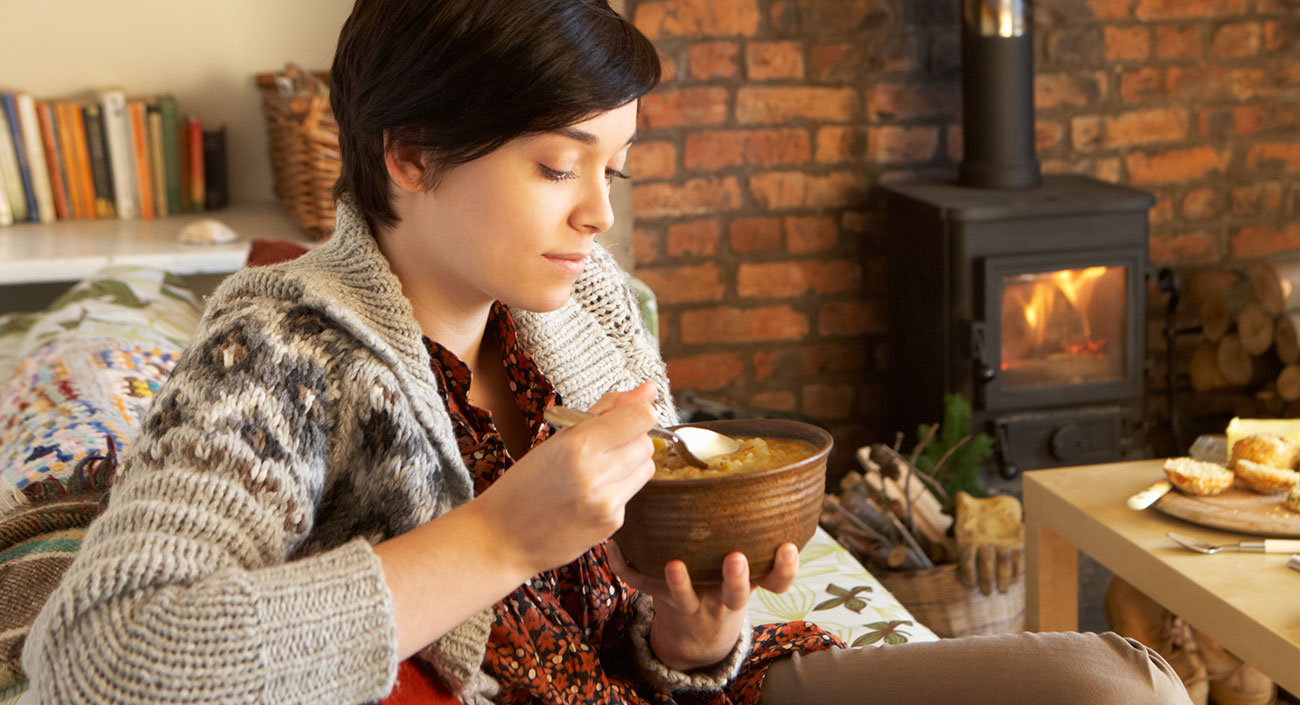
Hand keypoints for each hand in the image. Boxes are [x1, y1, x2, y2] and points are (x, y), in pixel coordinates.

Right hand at [475, 382, 657, 576]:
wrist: (502, 538)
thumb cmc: (524, 484)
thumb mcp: (557, 439)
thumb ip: (606, 411)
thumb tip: (649, 389)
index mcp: (578, 445)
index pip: (641, 417)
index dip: (636, 414)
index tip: (624, 418)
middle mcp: (596, 474)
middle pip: (646, 443)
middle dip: (630, 440)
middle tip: (601, 448)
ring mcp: (607, 502)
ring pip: (646, 468)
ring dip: (630, 464)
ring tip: (596, 471)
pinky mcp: (612, 523)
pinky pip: (632, 493)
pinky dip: (618, 489)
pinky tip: (590, 496)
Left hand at [608, 540, 799, 670]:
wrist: (695, 640)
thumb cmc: (721, 589)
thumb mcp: (745, 576)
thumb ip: (754, 541)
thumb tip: (761, 482)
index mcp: (746, 586)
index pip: (776, 582)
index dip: (786, 568)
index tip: (788, 547)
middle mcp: (722, 600)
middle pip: (735, 594)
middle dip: (737, 577)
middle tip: (736, 558)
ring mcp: (692, 604)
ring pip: (686, 597)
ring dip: (680, 582)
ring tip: (674, 564)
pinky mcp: (662, 601)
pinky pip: (642, 586)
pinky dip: (625, 567)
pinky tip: (613, 547)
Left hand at [953, 491, 1023, 594]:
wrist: (1004, 500)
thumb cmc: (979, 508)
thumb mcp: (963, 507)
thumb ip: (952, 513)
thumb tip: (942, 511)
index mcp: (969, 536)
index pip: (966, 562)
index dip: (968, 576)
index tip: (971, 586)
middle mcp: (985, 540)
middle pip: (985, 567)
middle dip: (986, 583)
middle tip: (986, 593)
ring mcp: (1002, 541)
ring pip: (1002, 566)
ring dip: (1002, 581)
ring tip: (1001, 591)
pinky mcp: (1017, 541)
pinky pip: (1017, 560)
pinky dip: (1017, 572)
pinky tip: (1015, 581)